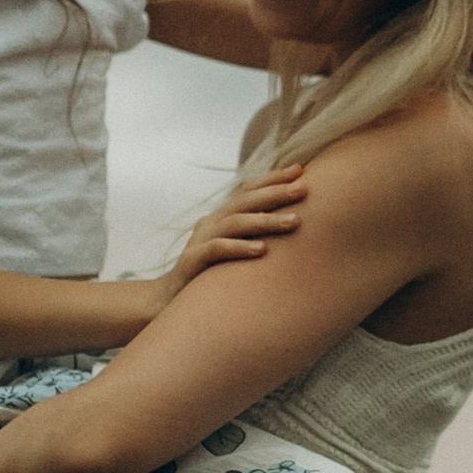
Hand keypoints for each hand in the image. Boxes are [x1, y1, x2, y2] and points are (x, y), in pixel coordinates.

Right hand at [169, 165, 306, 294]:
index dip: (272, 178)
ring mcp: (200, 240)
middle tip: (304, 189)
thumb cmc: (210, 277)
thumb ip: (253, 235)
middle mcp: (211, 223)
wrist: (168, 301)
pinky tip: (262, 250)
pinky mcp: (192, 261)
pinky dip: (239, 248)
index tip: (300, 171)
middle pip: (245, 201)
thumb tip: (291, 225)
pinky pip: (217, 250)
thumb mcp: (233, 251)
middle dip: (276, 193)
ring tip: (294, 222)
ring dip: (266, 221)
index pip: (248, 191)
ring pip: (235, 223)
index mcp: (221, 217)